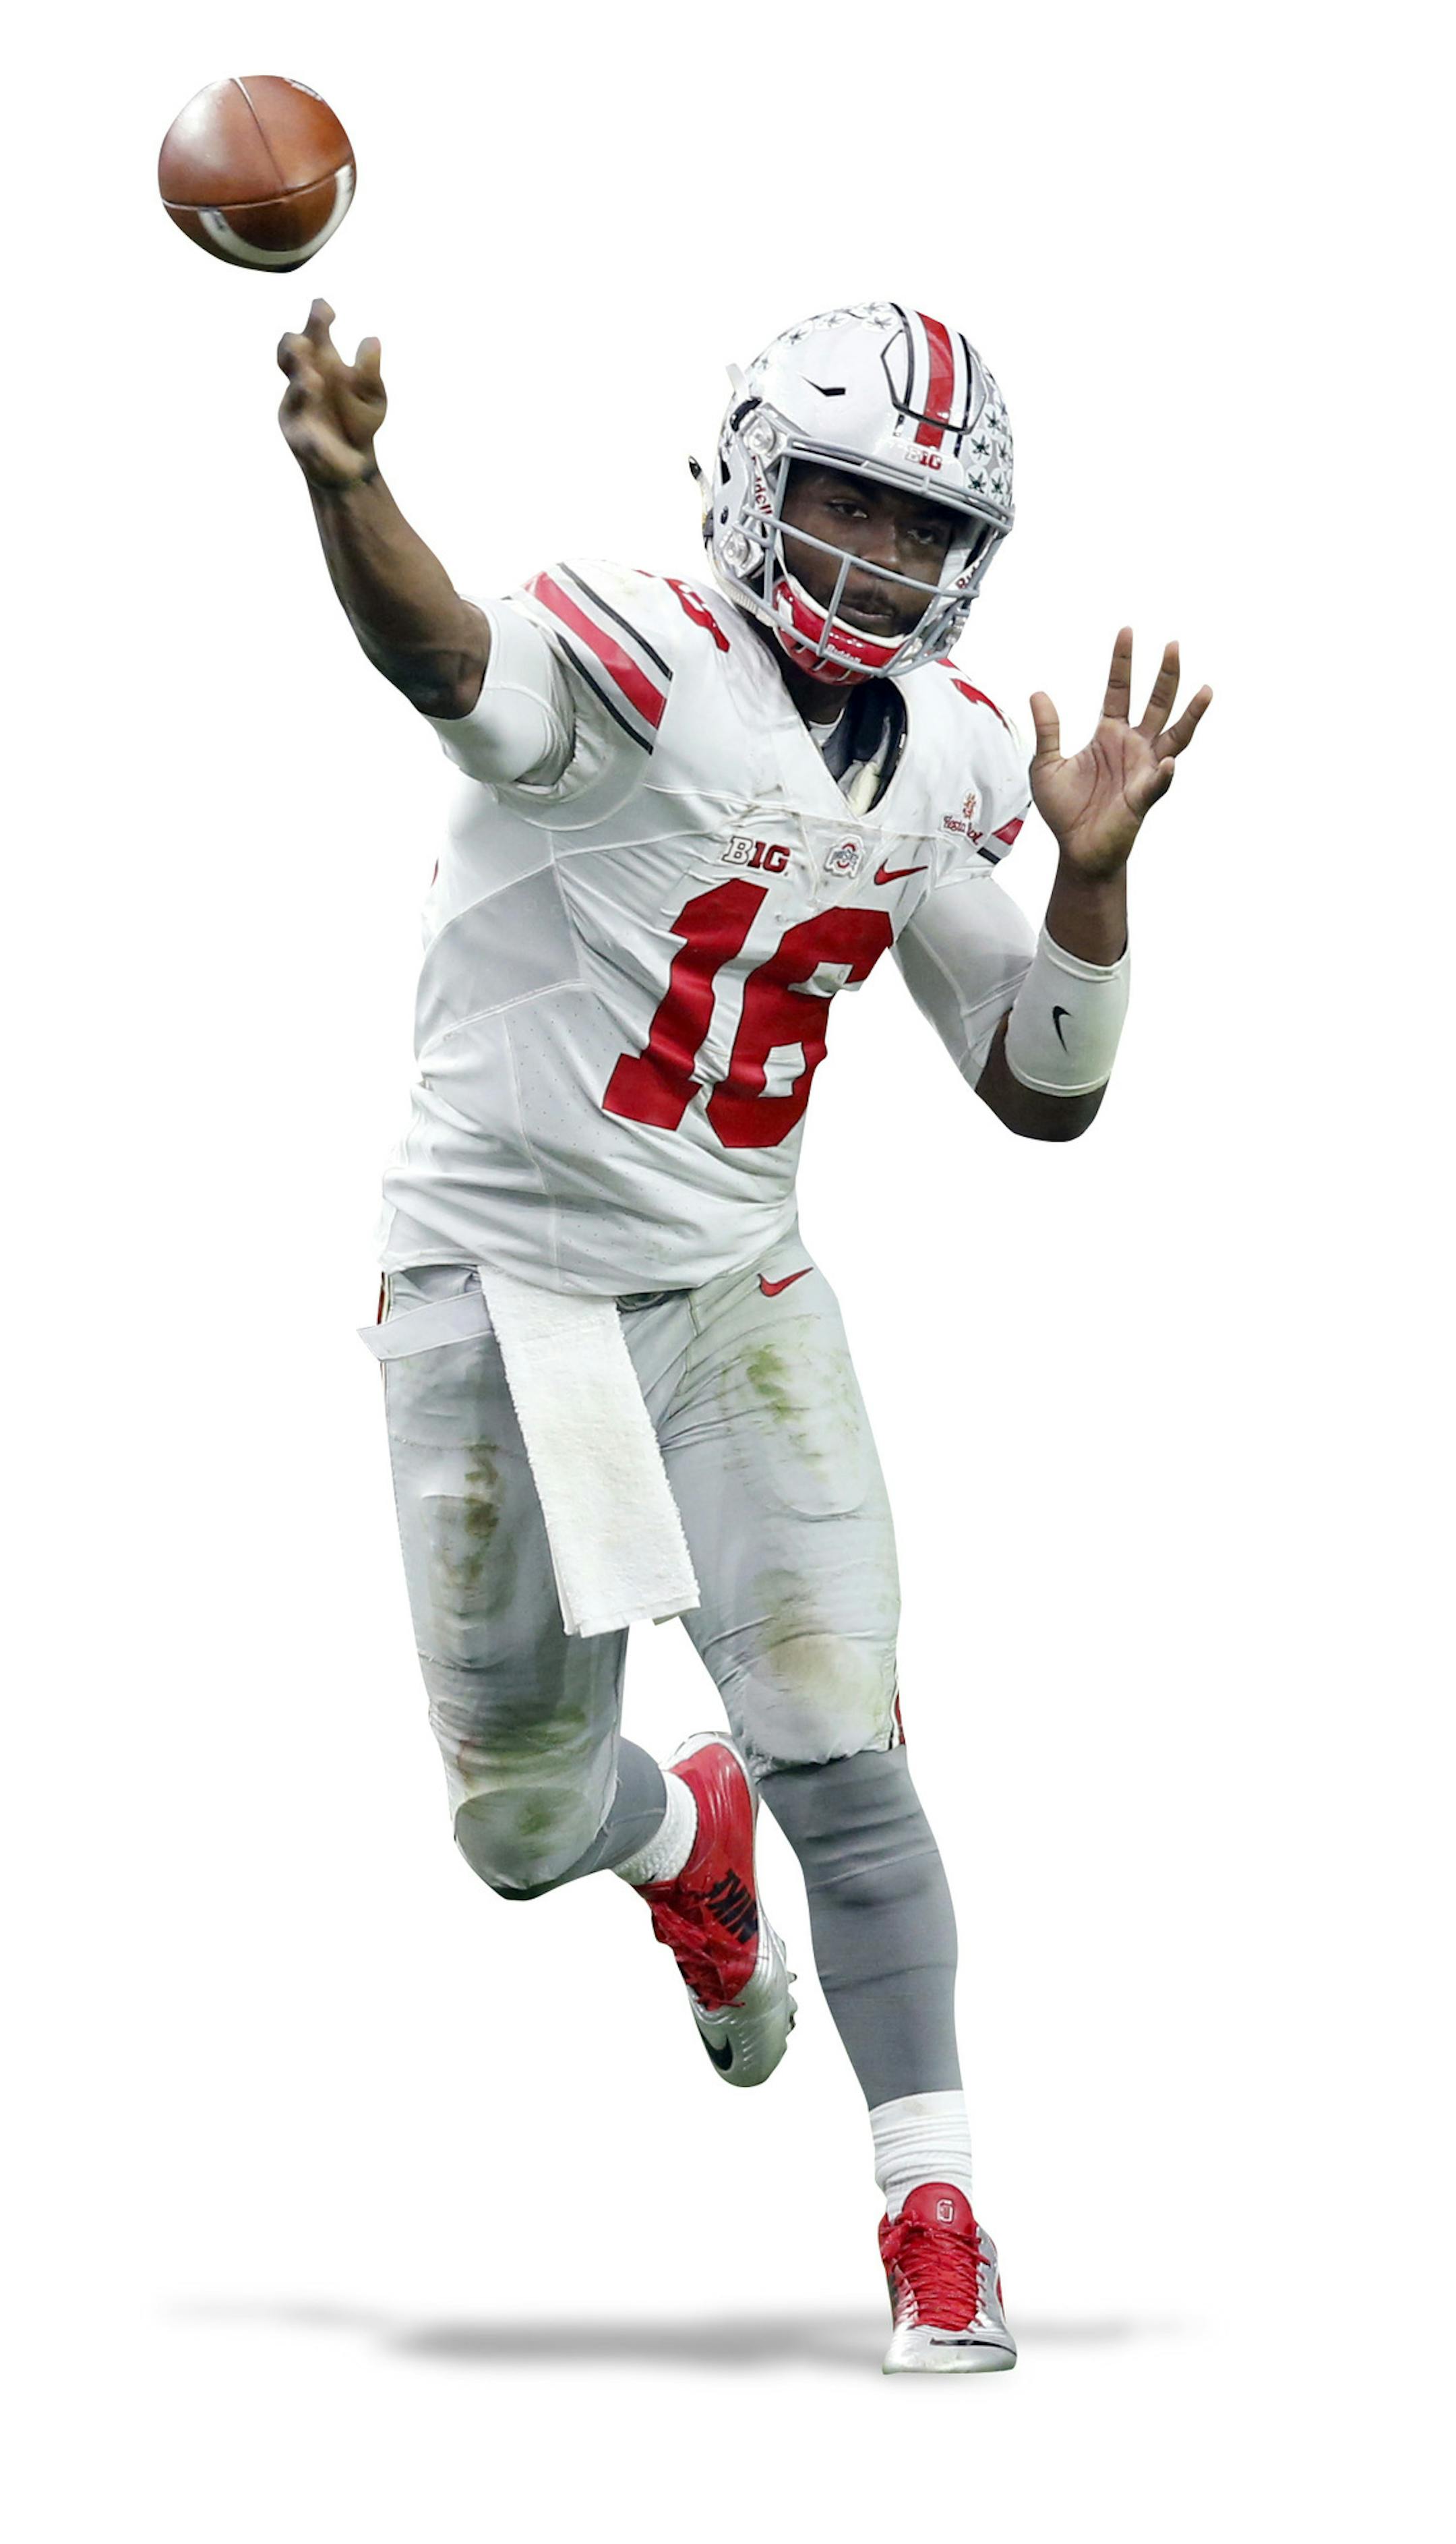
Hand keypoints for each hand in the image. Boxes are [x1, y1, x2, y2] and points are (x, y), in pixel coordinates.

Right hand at [277, 299, 386, 489]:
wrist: (353, 462)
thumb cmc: (359, 419)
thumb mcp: (373, 395)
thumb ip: (369, 371)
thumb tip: (373, 341)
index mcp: (323, 361)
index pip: (314, 331)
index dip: (316, 317)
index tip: (327, 311)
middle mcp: (305, 377)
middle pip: (290, 352)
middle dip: (294, 345)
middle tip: (306, 343)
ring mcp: (298, 405)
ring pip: (292, 390)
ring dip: (299, 384)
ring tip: (313, 381)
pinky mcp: (298, 436)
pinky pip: (302, 436)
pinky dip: (310, 437)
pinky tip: (317, 439)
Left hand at [1029, 631, 1211, 879]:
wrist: (1076, 850)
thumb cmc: (1066, 811)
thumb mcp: (1046, 765)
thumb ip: (1048, 730)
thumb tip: (1038, 693)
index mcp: (1109, 734)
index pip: (1119, 689)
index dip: (1122, 662)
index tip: (1126, 631)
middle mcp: (1133, 746)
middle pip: (1156, 703)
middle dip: (1165, 675)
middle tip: (1173, 645)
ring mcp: (1144, 769)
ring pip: (1176, 736)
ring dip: (1191, 714)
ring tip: (1205, 690)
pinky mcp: (1144, 797)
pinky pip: (1158, 783)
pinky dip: (1164, 775)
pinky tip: (1167, 766)